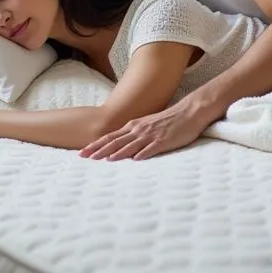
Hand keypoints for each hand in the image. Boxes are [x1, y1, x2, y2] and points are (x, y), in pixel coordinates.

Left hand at [80, 97, 220, 160]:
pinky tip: (134, 160)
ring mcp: (150, 135)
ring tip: (103, 160)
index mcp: (134, 126)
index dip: (95, 145)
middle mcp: (138, 130)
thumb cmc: (168, 121)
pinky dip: (141, 154)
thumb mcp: (147, 125)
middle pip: (115, 141)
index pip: (110, 137)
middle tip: (83, 157)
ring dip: (116, 153)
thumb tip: (121, 147)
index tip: (82, 152)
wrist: (189, 112)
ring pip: (129, 145)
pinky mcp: (163, 141)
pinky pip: (150, 149)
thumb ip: (134, 135)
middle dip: (98, 150)